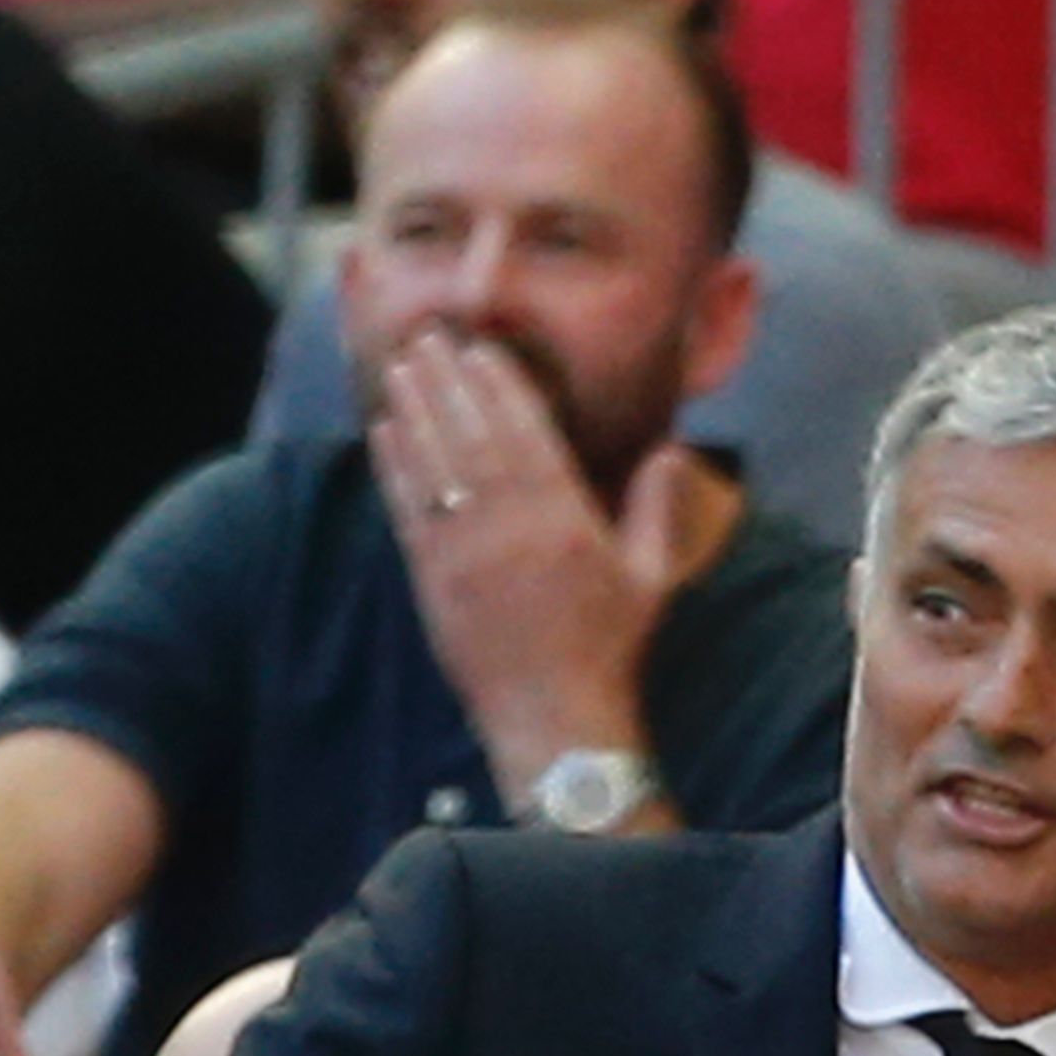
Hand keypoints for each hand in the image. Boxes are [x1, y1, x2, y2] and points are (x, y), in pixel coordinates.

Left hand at [369, 327, 714, 797]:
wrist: (554, 718)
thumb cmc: (609, 648)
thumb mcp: (652, 577)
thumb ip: (658, 508)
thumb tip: (671, 450)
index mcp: (564, 517)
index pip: (525, 431)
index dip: (498, 384)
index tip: (480, 347)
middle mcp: (510, 525)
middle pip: (471, 434)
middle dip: (447, 380)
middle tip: (428, 337)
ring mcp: (466, 552)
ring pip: (434, 463)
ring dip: (415, 410)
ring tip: (401, 368)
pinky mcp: (434, 580)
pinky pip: (409, 509)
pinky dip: (395, 467)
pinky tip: (384, 432)